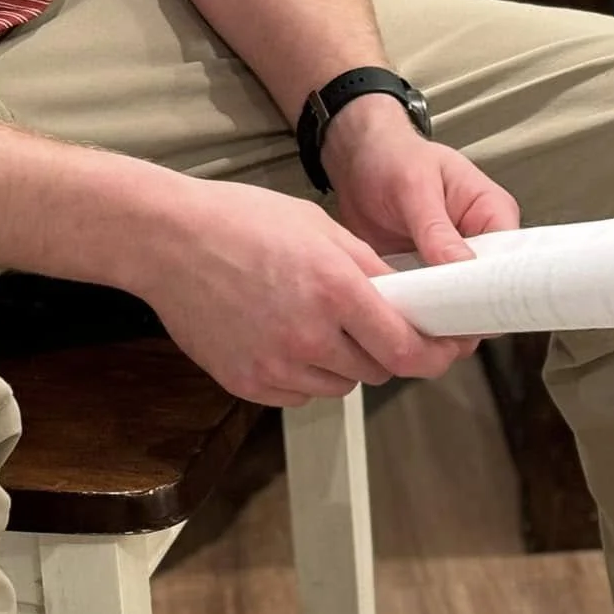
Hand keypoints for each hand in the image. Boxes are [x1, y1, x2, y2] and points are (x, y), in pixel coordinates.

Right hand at [130, 177, 477, 407]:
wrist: (168, 240)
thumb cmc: (240, 220)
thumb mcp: (317, 225)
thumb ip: (367, 267)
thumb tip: (406, 300)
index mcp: (332, 287)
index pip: (405, 348)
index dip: (433, 353)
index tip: (444, 349)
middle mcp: (308, 335)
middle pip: (377, 369)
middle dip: (382, 347)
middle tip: (364, 318)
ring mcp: (275, 366)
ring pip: (339, 383)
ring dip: (341, 360)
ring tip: (310, 317)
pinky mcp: (248, 384)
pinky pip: (299, 392)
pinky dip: (302, 372)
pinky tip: (280, 332)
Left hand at [323, 96, 519, 352]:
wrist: (357, 160)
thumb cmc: (392, 155)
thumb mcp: (414, 185)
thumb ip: (436, 226)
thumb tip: (461, 266)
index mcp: (492, 211)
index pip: (511, 262)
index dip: (496, 289)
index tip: (474, 310)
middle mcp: (480, 243)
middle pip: (490, 293)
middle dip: (467, 313)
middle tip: (440, 327)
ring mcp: (454, 265)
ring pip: (462, 308)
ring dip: (440, 319)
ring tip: (418, 327)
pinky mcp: (428, 280)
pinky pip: (432, 308)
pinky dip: (419, 317)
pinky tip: (402, 323)